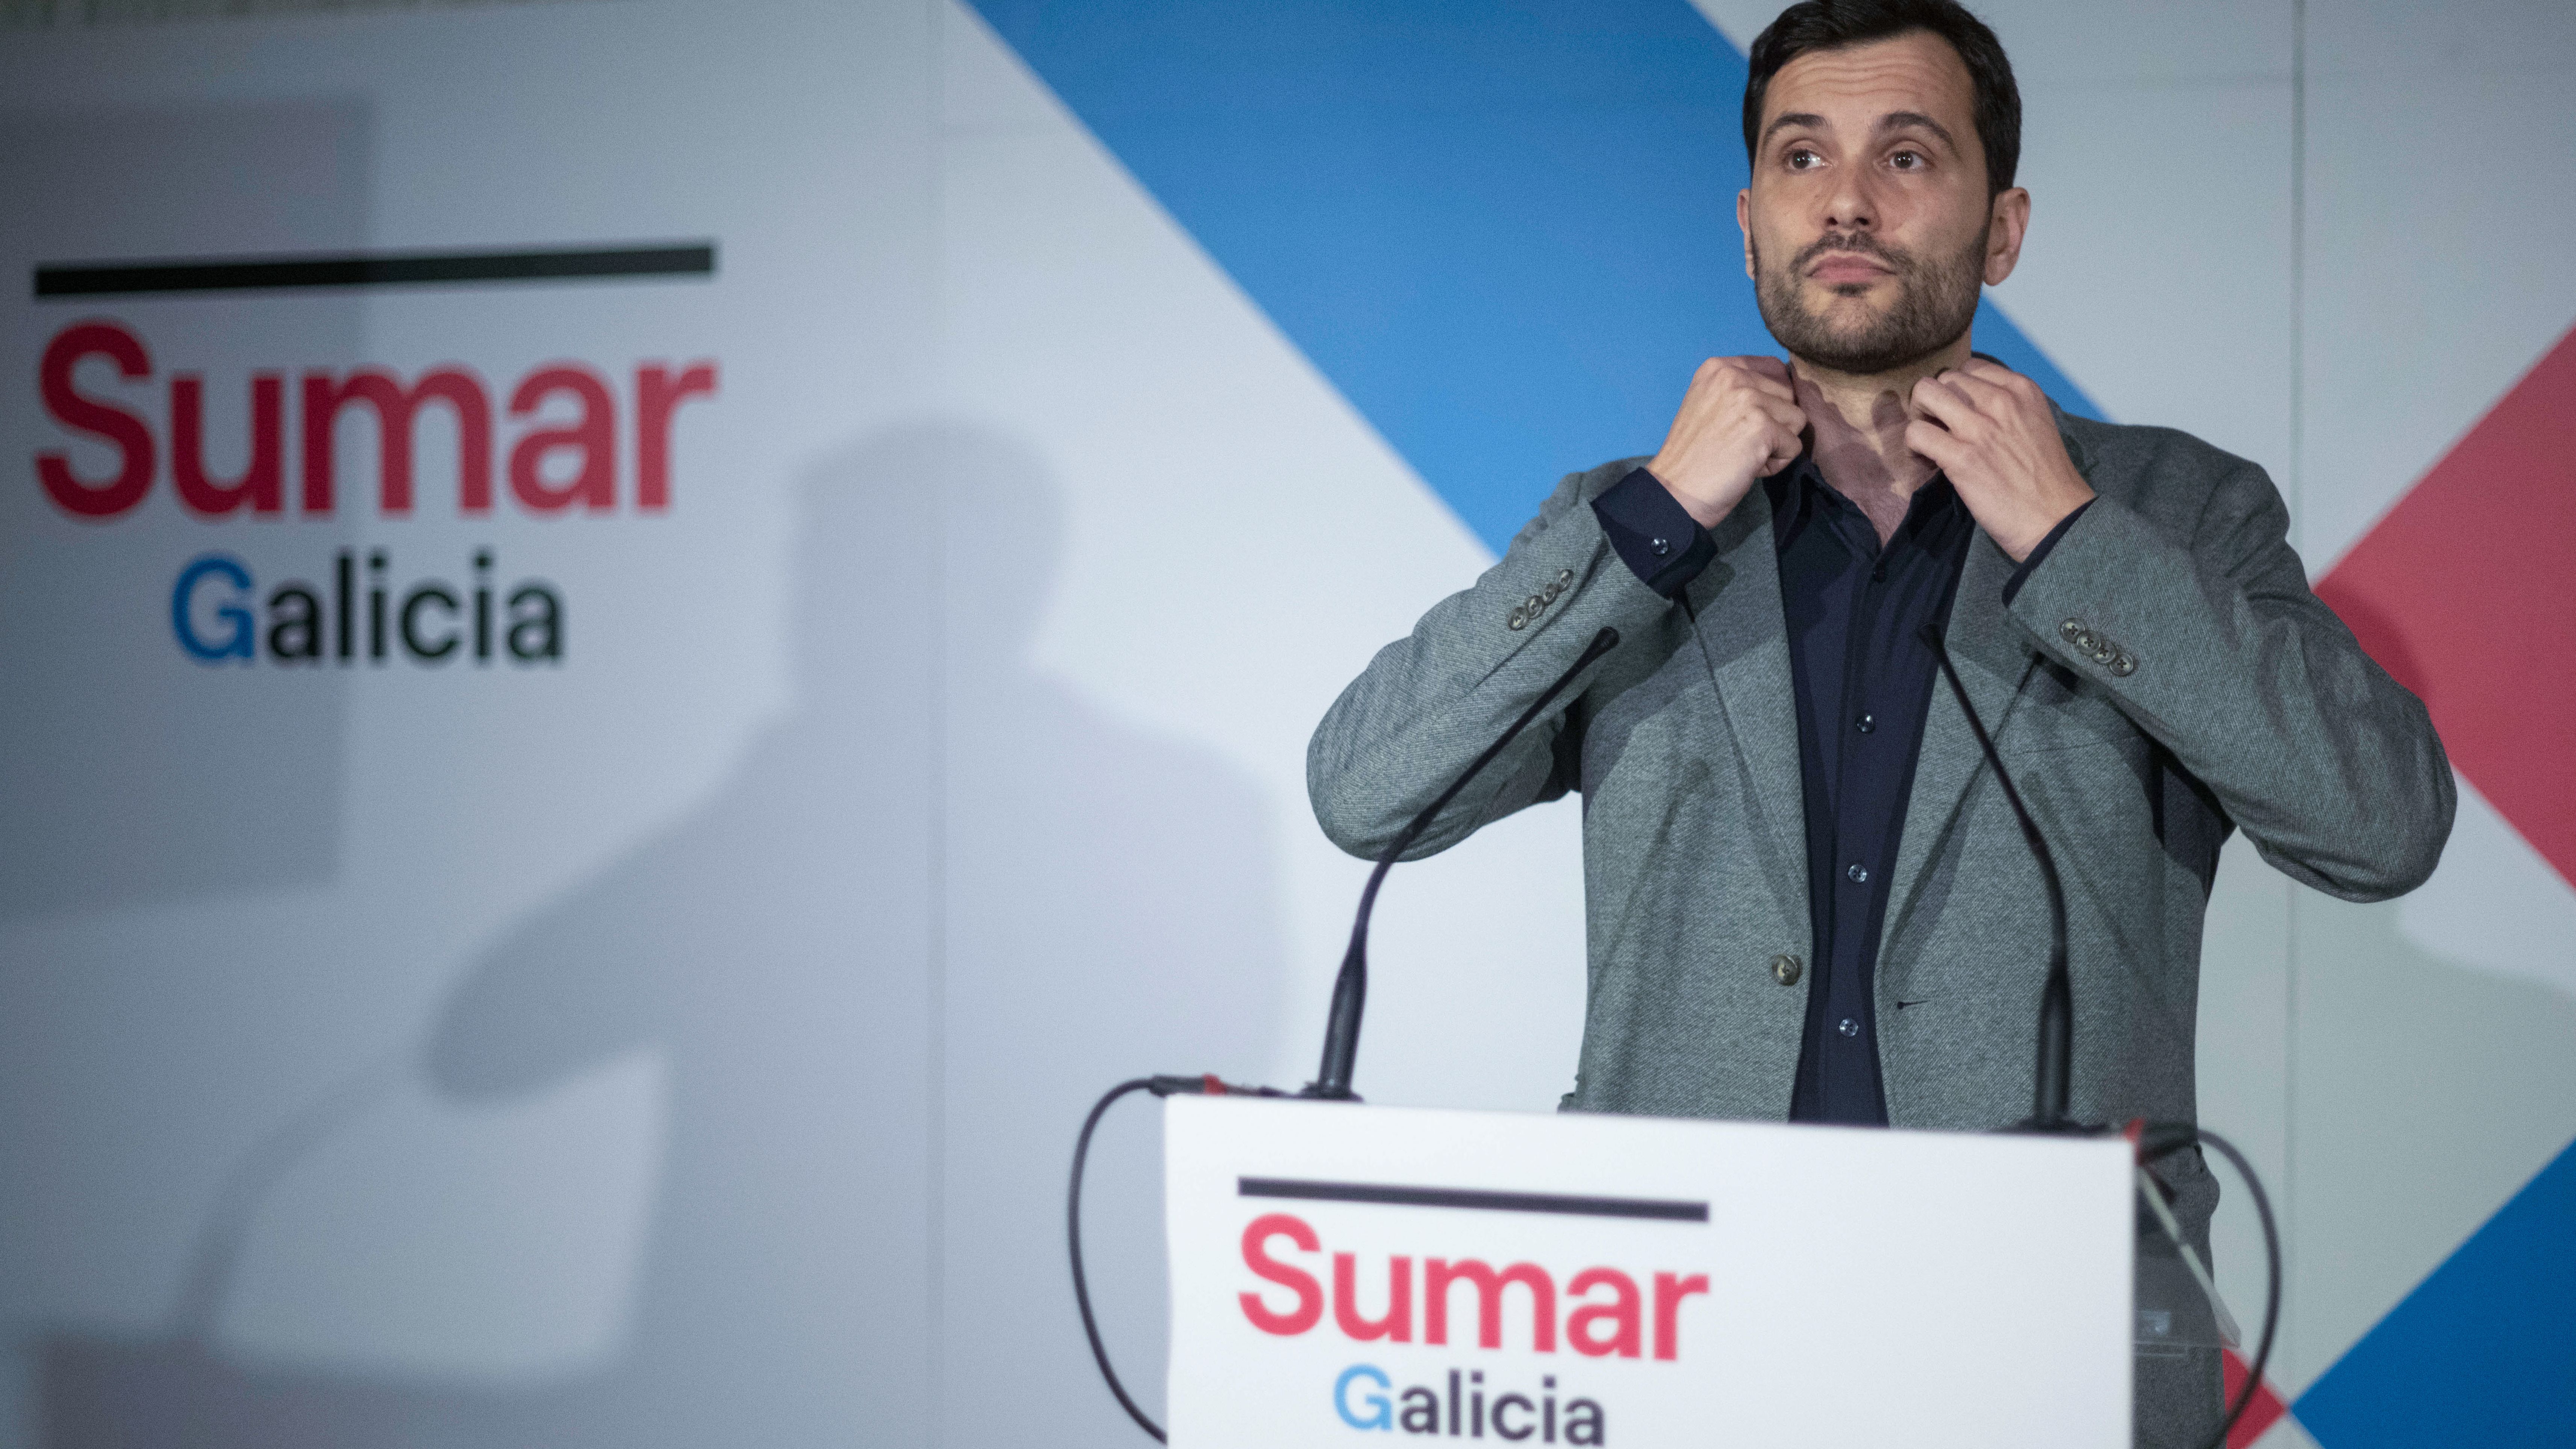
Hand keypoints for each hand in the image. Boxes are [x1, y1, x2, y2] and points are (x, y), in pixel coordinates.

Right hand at [1647, 356, 1806, 527]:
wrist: (1674, 492)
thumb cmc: (1693, 456)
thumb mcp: (1709, 404)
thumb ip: (1741, 389)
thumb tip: (1789, 392)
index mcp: (1718, 368)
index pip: (1774, 369)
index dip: (1772, 399)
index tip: (1744, 422)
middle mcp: (1733, 376)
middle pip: (1789, 394)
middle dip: (1775, 422)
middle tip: (1740, 442)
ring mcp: (1748, 400)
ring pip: (1796, 419)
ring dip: (1777, 443)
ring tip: (1743, 454)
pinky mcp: (1762, 428)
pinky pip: (1794, 446)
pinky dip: (1776, 464)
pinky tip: (1747, 468)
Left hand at [1905, 360, 2094, 560]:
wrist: (2057, 519)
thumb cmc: (2045, 478)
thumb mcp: (2035, 424)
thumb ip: (2007, 407)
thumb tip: (1968, 402)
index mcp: (2022, 390)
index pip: (1971, 368)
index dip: (1957, 389)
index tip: (1959, 412)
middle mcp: (2001, 402)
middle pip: (1945, 378)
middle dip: (1935, 400)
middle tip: (1938, 426)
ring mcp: (1980, 428)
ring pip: (1925, 393)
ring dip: (1919, 416)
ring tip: (1929, 439)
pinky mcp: (1962, 458)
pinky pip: (1916, 433)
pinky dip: (1913, 446)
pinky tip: (1926, 459)